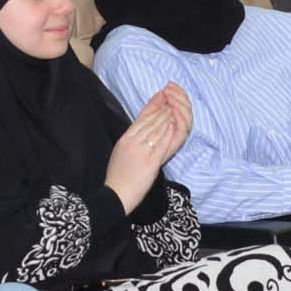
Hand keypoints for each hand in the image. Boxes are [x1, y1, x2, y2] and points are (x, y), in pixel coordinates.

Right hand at [106, 84, 192, 206]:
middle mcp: (132, 142)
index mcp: (124, 139)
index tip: (160, 96)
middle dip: (162, 109)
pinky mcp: (150, 162)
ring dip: (166, 118)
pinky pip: (161, 144)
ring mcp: (141, 151)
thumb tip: (139, 131)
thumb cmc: (117, 176)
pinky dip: (168, 133)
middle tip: (171, 99)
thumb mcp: (119, 152)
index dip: (152, 106)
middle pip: (150, 121)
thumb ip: (130, 141)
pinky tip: (173, 126)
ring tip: (174, 110)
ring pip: (156, 130)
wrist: (116, 194)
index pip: (141, 118)